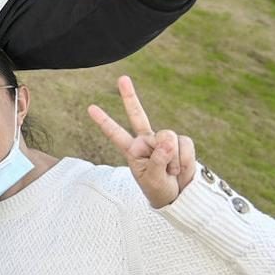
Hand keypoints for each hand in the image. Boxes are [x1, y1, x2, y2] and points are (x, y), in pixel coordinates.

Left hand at [88, 76, 195, 208]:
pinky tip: (180, 169)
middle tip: (122, 78)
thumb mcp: (153, 180)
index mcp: (132, 151)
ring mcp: (163, 140)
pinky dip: (184, 159)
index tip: (90, 108)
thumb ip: (158, 160)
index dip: (104, 122)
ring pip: (168, 136)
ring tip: (171, 172)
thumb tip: (166, 139)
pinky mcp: (180, 142)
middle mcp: (145, 141)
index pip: (115, 134)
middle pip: (137, 114)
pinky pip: (184, 143)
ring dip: (172, 158)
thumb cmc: (160, 190)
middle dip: (130, 96)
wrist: (181, 196)